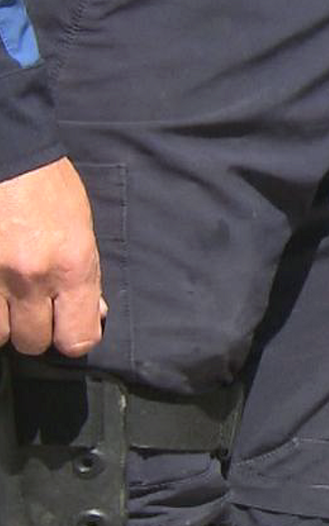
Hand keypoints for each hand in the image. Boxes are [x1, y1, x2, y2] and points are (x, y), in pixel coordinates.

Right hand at [0, 157, 104, 355]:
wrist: (9, 155)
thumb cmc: (49, 189)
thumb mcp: (84, 232)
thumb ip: (88, 278)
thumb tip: (95, 315)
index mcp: (72, 268)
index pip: (77, 339)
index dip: (74, 339)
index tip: (68, 329)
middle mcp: (32, 278)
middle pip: (33, 343)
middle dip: (36, 332)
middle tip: (36, 312)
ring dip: (5, 323)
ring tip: (11, 299)